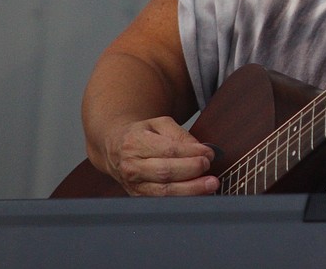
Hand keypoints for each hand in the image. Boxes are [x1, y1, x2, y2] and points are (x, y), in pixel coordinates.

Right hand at [100, 116, 218, 195]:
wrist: (116, 149)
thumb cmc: (141, 135)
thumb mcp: (159, 124)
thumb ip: (180, 134)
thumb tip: (200, 148)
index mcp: (135, 143)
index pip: (168, 150)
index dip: (191, 153)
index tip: (209, 153)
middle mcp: (131, 166)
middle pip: (165, 172)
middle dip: (191, 170)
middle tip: (209, 166)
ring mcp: (133, 185)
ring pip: (164, 192)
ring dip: (190, 189)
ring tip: (210, 185)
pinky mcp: (138, 198)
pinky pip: (162, 202)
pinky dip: (182, 199)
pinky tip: (197, 195)